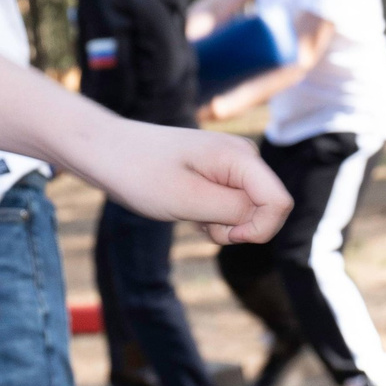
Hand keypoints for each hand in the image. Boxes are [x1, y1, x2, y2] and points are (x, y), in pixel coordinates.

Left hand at [71, 116, 290, 243]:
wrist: (106, 151)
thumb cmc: (140, 174)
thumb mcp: (189, 200)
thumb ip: (234, 210)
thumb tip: (266, 217)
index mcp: (241, 156)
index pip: (280, 204)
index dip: (257, 230)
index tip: (219, 234)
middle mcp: (243, 155)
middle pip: (267, 209)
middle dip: (238, 228)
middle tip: (198, 222)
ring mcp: (231, 163)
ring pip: (249, 211)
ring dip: (223, 224)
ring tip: (188, 212)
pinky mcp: (218, 172)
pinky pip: (232, 205)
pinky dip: (213, 216)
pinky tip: (187, 208)